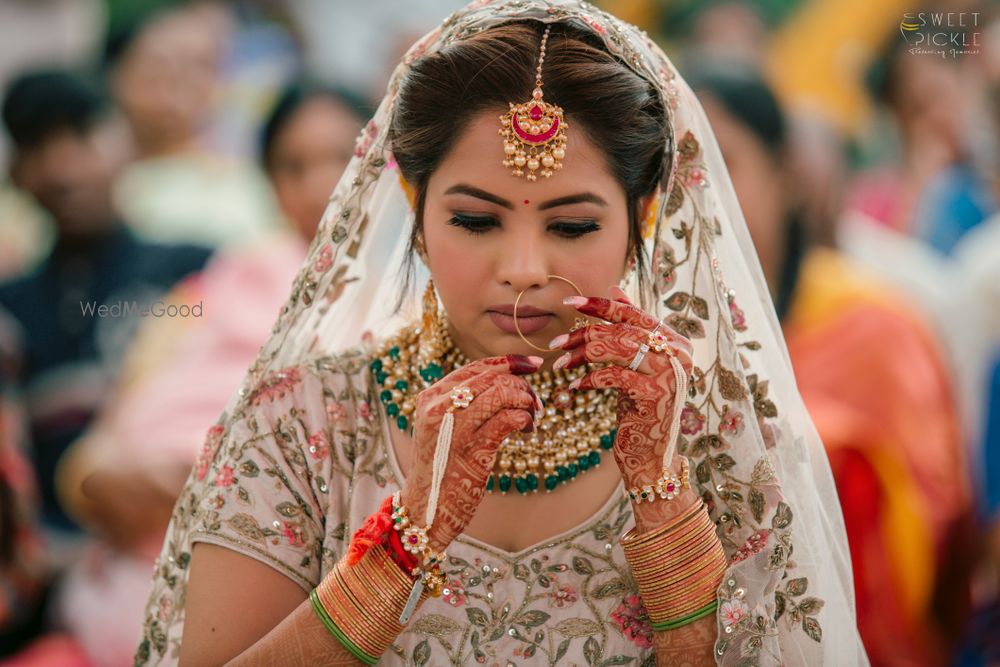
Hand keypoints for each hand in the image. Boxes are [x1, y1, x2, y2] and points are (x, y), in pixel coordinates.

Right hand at [400, 355, 541, 550]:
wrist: (425, 510)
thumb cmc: (440, 468)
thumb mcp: (441, 428)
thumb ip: (461, 404)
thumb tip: (504, 383)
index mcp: (430, 398)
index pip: (475, 367)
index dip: (509, 362)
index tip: (533, 365)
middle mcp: (439, 408)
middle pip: (491, 378)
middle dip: (521, 384)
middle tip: (535, 401)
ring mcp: (455, 428)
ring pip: (501, 393)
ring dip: (525, 400)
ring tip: (532, 417)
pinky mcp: (473, 450)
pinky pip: (508, 419)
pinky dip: (525, 419)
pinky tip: (527, 429)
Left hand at [551, 287, 696, 528]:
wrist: (651, 454)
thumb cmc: (640, 408)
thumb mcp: (635, 365)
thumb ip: (630, 330)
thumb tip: (615, 289)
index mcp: (676, 341)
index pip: (634, 314)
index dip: (601, 305)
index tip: (569, 301)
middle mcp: (680, 353)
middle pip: (624, 329)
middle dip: (585, 334)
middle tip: (556, 344)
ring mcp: (671, 373)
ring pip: (619, 348)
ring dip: (583, 354)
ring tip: (560, 364)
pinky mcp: (657, 394)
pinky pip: (615, 376)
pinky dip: (590, 379)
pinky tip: (575, 387)